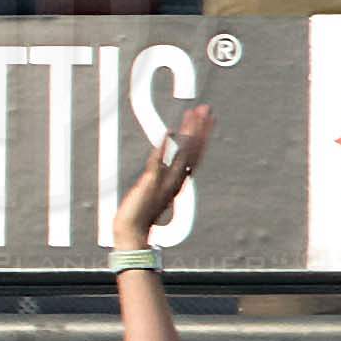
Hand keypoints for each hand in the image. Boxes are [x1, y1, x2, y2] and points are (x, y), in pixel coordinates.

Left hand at [111, 104, 211, 246]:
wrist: (132, 231)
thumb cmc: (143, 212)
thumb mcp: (158, 190)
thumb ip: (164, 176)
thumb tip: (166, 163)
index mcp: (179, 181)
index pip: (195, 154)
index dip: (203, 136)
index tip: (208, 119)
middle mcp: (176, 180)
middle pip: (193, 150)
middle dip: (200, 129)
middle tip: (206, 108)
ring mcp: (164, 182)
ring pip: (181, 153)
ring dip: (188, 132)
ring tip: (192, 114)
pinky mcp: (150, 184)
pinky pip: (158, 162)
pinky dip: (164, 148)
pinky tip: (168, 133)